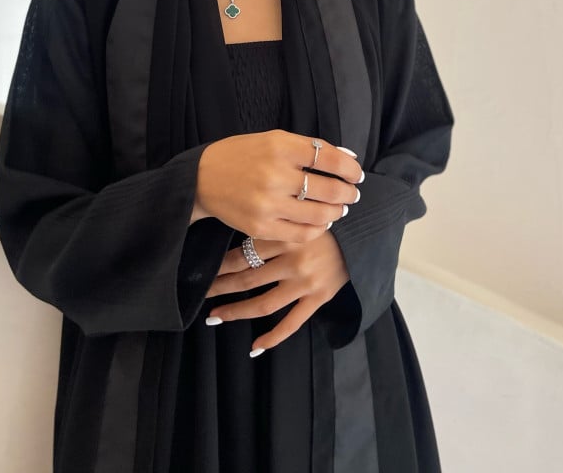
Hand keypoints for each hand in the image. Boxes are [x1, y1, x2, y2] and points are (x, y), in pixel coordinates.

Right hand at [196, 129, 362, 242]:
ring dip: (337, 212)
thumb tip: (349, 159)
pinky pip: (302, 233)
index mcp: (280, 146)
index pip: (330, 158)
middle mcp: (275, 175)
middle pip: (329, 189)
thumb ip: (310, 148)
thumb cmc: (243, 154)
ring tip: (339, 208)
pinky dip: (318, 228)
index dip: (351, 169)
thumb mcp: (274, 139)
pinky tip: (321, 221)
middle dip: (348, 193)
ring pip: (320, 214)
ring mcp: (268, 203)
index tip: (357, 174)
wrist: (202, 178)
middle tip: (353, 194)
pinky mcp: (261, 226)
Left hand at [204, 232, 349, 351]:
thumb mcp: (295, 216)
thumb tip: (235, 234)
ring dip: (236, 311)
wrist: (361, 235)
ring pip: (263, 304)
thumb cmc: (322, 222)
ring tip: (215, 316)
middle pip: (247, 278)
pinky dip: (273, 338)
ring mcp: (307, 282)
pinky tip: (255, 346)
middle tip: (202, 292)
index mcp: (285, 236)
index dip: (221, 265)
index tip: (204, 270)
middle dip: (221, 287)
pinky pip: (292, 323)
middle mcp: (294, 260)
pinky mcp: (319, 298)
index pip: (243, 253)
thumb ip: (271, 226)